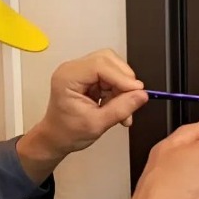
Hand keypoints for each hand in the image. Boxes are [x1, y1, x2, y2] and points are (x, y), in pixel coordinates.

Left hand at [17, 50, 148, 182]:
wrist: (56, 138)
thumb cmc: (68, 132)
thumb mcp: (97, 124)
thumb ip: (121, 109)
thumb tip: (142, 95)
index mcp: (68, 77)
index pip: (100, 65)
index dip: (122, 77)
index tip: (137, 91)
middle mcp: (73, 69)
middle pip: (107, 60)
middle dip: (124, 80)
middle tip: (131, 100)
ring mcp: (81, 71)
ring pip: (112, 67)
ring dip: (122, 86)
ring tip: (122, 108)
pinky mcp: (89, 77)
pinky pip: (111, 76)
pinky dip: (119, 90)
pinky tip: (117, 106)